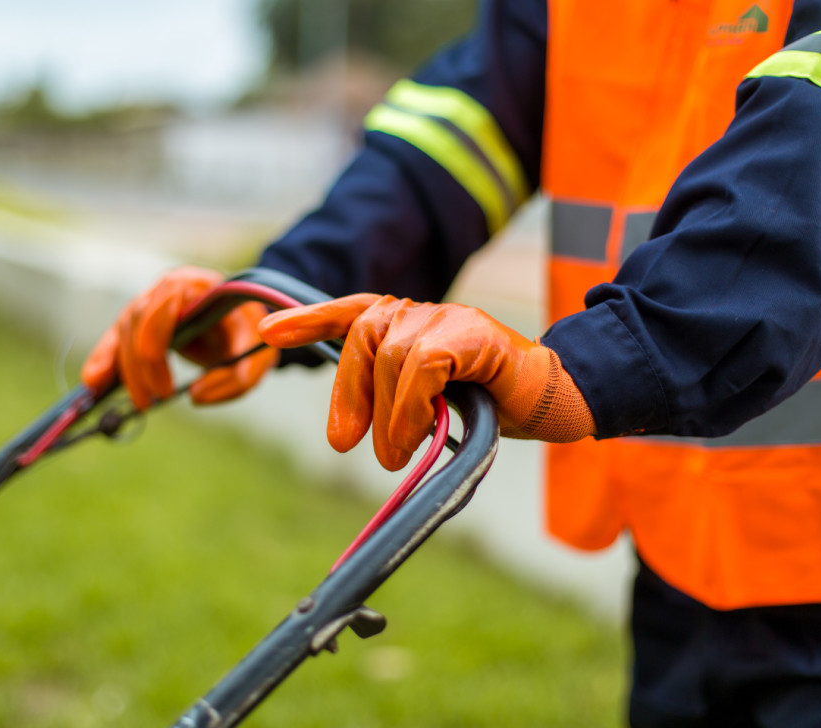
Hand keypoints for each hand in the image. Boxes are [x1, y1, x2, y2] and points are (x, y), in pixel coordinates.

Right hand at [81, 266, 277, 408]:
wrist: (243, 324)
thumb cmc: (250, 336)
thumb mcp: (260, 356)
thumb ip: (238, 379)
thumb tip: (195, 397)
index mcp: (200, 285)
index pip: (168, 295)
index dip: (156, 328)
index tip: (155, 362)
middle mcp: (169, 288)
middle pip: (139, 317)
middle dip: (140, 363)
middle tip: (153, 400)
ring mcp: (151, 304)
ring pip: (124, 330)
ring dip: (126, 370)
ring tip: (142, 404)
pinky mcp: (140, 324)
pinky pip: (115, 339)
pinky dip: (104, 361)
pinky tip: (92, 384)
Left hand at [258, 294, 595, 470]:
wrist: (553, 402)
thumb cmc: (487, 407)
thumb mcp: (426, 407)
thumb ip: (389, 406)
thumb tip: (351, 437)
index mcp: (406, 325)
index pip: (349, 311)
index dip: (307, 319)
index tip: (267, 331)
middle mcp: (422, 312)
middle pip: (362, 333)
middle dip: (347, 392)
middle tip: (344, 444)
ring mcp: (449, 317)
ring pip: (391, 352)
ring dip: (386, 413)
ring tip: (395, 454)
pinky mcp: (475, 332)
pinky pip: (423, 363)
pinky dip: (412, 405)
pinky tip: (422, 433)